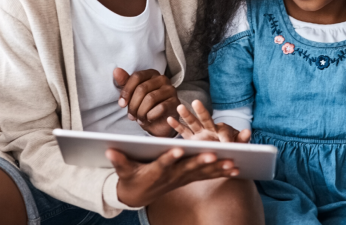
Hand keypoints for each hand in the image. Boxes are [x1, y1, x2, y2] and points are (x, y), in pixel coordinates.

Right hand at [106, 147, 238, 206]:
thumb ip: (118, 159)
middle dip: (200, 161)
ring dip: (217, 168)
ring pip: (201, 173)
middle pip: (187, 168)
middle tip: (213, 155)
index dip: (170, 157)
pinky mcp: (188, 179)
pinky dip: (221, 172)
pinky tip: (236, 169)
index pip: (162, 163)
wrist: (137, 195)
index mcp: (154, 171)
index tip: (178, 149)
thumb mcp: (122, 169)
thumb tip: (109, 150)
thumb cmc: (130, 177)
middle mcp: (170, 176)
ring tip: (232, 162)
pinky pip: (206, 176)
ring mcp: (181, 179)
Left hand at [114, 68, 178, 136]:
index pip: (136, 77)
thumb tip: (116, 71)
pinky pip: (160, 107)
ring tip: (139, 118)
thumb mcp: (132, 95)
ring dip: (141, 112)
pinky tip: (149, 119)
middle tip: (131, 115)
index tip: (121, 104)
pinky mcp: (175, 103)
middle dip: (133, 105)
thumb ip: (125, 83)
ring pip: (150, 98)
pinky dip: (151, 116)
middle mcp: (162, 79)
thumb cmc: (145, 107)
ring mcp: (170, 90)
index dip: (126, 91)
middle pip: (142, 88)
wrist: (158, 123)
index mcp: (151, 74)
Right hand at [167, 100, 251, 142]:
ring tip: (180, 107)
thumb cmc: (232, 148)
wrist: (224, 155)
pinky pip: (183, 132)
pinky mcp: (192, 140)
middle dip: (201, 112)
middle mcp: (210, 130)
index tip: (227, 145)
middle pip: (206, 119)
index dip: (226, 138)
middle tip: (196, 102)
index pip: (224, 132)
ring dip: (186, 115)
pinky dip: (177, 126)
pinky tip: (170, 119)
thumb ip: (242, 139)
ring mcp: (200, 134)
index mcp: (223, 132)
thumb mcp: (238, 145)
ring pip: (192, 123)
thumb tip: (247, 131)